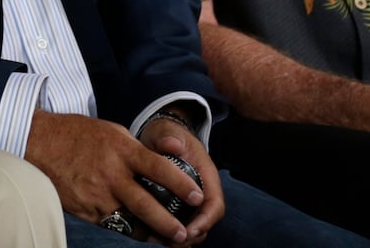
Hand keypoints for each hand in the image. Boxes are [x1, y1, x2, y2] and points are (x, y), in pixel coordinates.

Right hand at [24, 111, 202, 243]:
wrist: (37, 142)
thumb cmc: (78, 134)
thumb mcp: (113, 130)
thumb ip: (143, 147)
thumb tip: (176, 154)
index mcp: (121, 150)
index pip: (159, 169)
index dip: (181, 185)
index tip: (198, 196)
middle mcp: (110, 174)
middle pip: (147, 205)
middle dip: (169, 224)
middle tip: (184, 234)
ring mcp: (96, 194)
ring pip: (130, 221)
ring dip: (150, 233)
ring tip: (165, 238)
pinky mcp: (84, 208)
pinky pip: (112, 224)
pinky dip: (126, 228)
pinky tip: (137, 230)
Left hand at [138, 112, 223, 243]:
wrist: (162, 135)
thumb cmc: (168, 134)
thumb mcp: (168, 132)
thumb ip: (170, 139)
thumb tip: (172, 145)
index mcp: (206, 175)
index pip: (214, 204)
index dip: (205, 220)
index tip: (189, 230)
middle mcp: (202, 190)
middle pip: (205, 220)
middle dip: (192, 234)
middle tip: (172, 243)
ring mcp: (191, 198)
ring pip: (193, 224)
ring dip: (181, 237)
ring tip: (162, 242)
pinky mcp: (178, 202)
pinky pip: (180, 221)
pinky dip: (171, 231)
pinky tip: (155, 237)